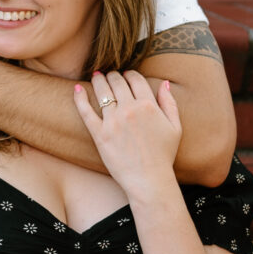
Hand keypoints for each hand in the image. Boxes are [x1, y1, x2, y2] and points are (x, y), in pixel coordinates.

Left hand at [74, 69, 182, 197]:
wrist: (149, 180)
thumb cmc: (164, 155)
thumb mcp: (175, 127)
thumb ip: (170, 103)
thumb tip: (165, 83)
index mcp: (149, 105)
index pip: (136, 79)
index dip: (130, 74)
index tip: (126, 74)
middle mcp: (130, 109)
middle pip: (117, 82)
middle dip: (113, 75)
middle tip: (109, 74)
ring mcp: (113, 121)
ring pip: (102, 92)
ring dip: (99, 80)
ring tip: (96, 76)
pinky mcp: (100, 134)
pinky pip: (86, 111)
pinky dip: (80, 98)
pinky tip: (77, 89)